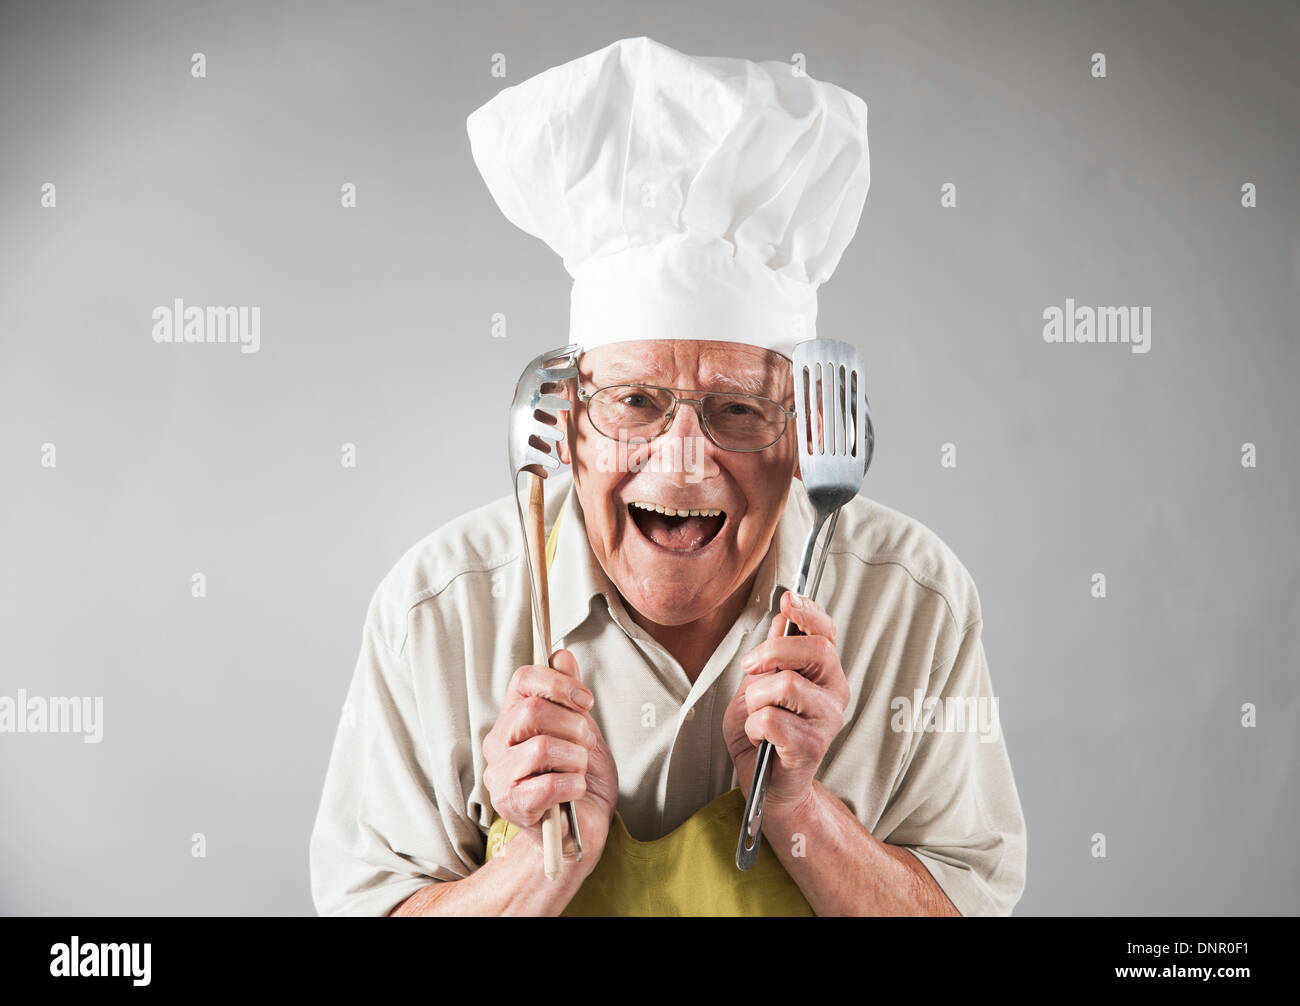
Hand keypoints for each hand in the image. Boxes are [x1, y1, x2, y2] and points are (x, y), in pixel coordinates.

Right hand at [483, 649, 618, 862]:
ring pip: (542, 747)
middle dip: (573, 725)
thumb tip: (562, 656)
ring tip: (579, 771)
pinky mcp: (511, 806)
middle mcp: (499, 744)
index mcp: (513, 718)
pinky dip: (574, 785)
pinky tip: (575, 791)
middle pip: (532, 711)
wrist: (583, 828)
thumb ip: (570, 694)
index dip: (559, 683)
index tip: (586, 701)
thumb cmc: (580, 778)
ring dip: (576, 759)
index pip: (523, 679)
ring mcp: (500, 776)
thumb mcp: (583, 729)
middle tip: (586, 743)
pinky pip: (548, 784)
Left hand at [723, 590, 850, 821]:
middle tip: (750, 667)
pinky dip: (753, 726)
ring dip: (755, 698)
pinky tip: (759, 738)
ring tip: (754, 715)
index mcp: (825, 674)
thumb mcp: (759, 684)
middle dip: (772, 651)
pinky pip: (770, 720)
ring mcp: (828, 721)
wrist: (766, 784)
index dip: (809, 612)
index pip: (826, 633)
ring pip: (785, 685)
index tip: (788, 599)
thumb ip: (773, 653)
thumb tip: (782, 617)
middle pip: (814, 650)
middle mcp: (835, 694)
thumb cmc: (762, 732)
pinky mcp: (813, 747)